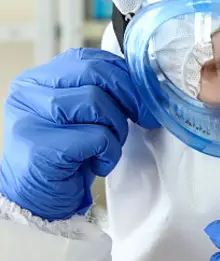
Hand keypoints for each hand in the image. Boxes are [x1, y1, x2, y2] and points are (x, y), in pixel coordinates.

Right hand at [0, 48, 158, 220]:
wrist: (40, 201)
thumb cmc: (69, 154)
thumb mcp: (86, 114)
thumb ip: (104, 91)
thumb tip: (148, 84)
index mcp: (41, 77)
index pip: (93, 59)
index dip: (127, 77)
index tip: (144, 100)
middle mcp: (29, 91)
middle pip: (96, 73)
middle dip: (130, 98)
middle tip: (143, 120)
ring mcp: (30, 117)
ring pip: (96, 102)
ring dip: (116, 128)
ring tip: (107, 147)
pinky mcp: (40, 147)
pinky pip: (96, 137)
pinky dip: (108, 152)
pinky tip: (97, 163)